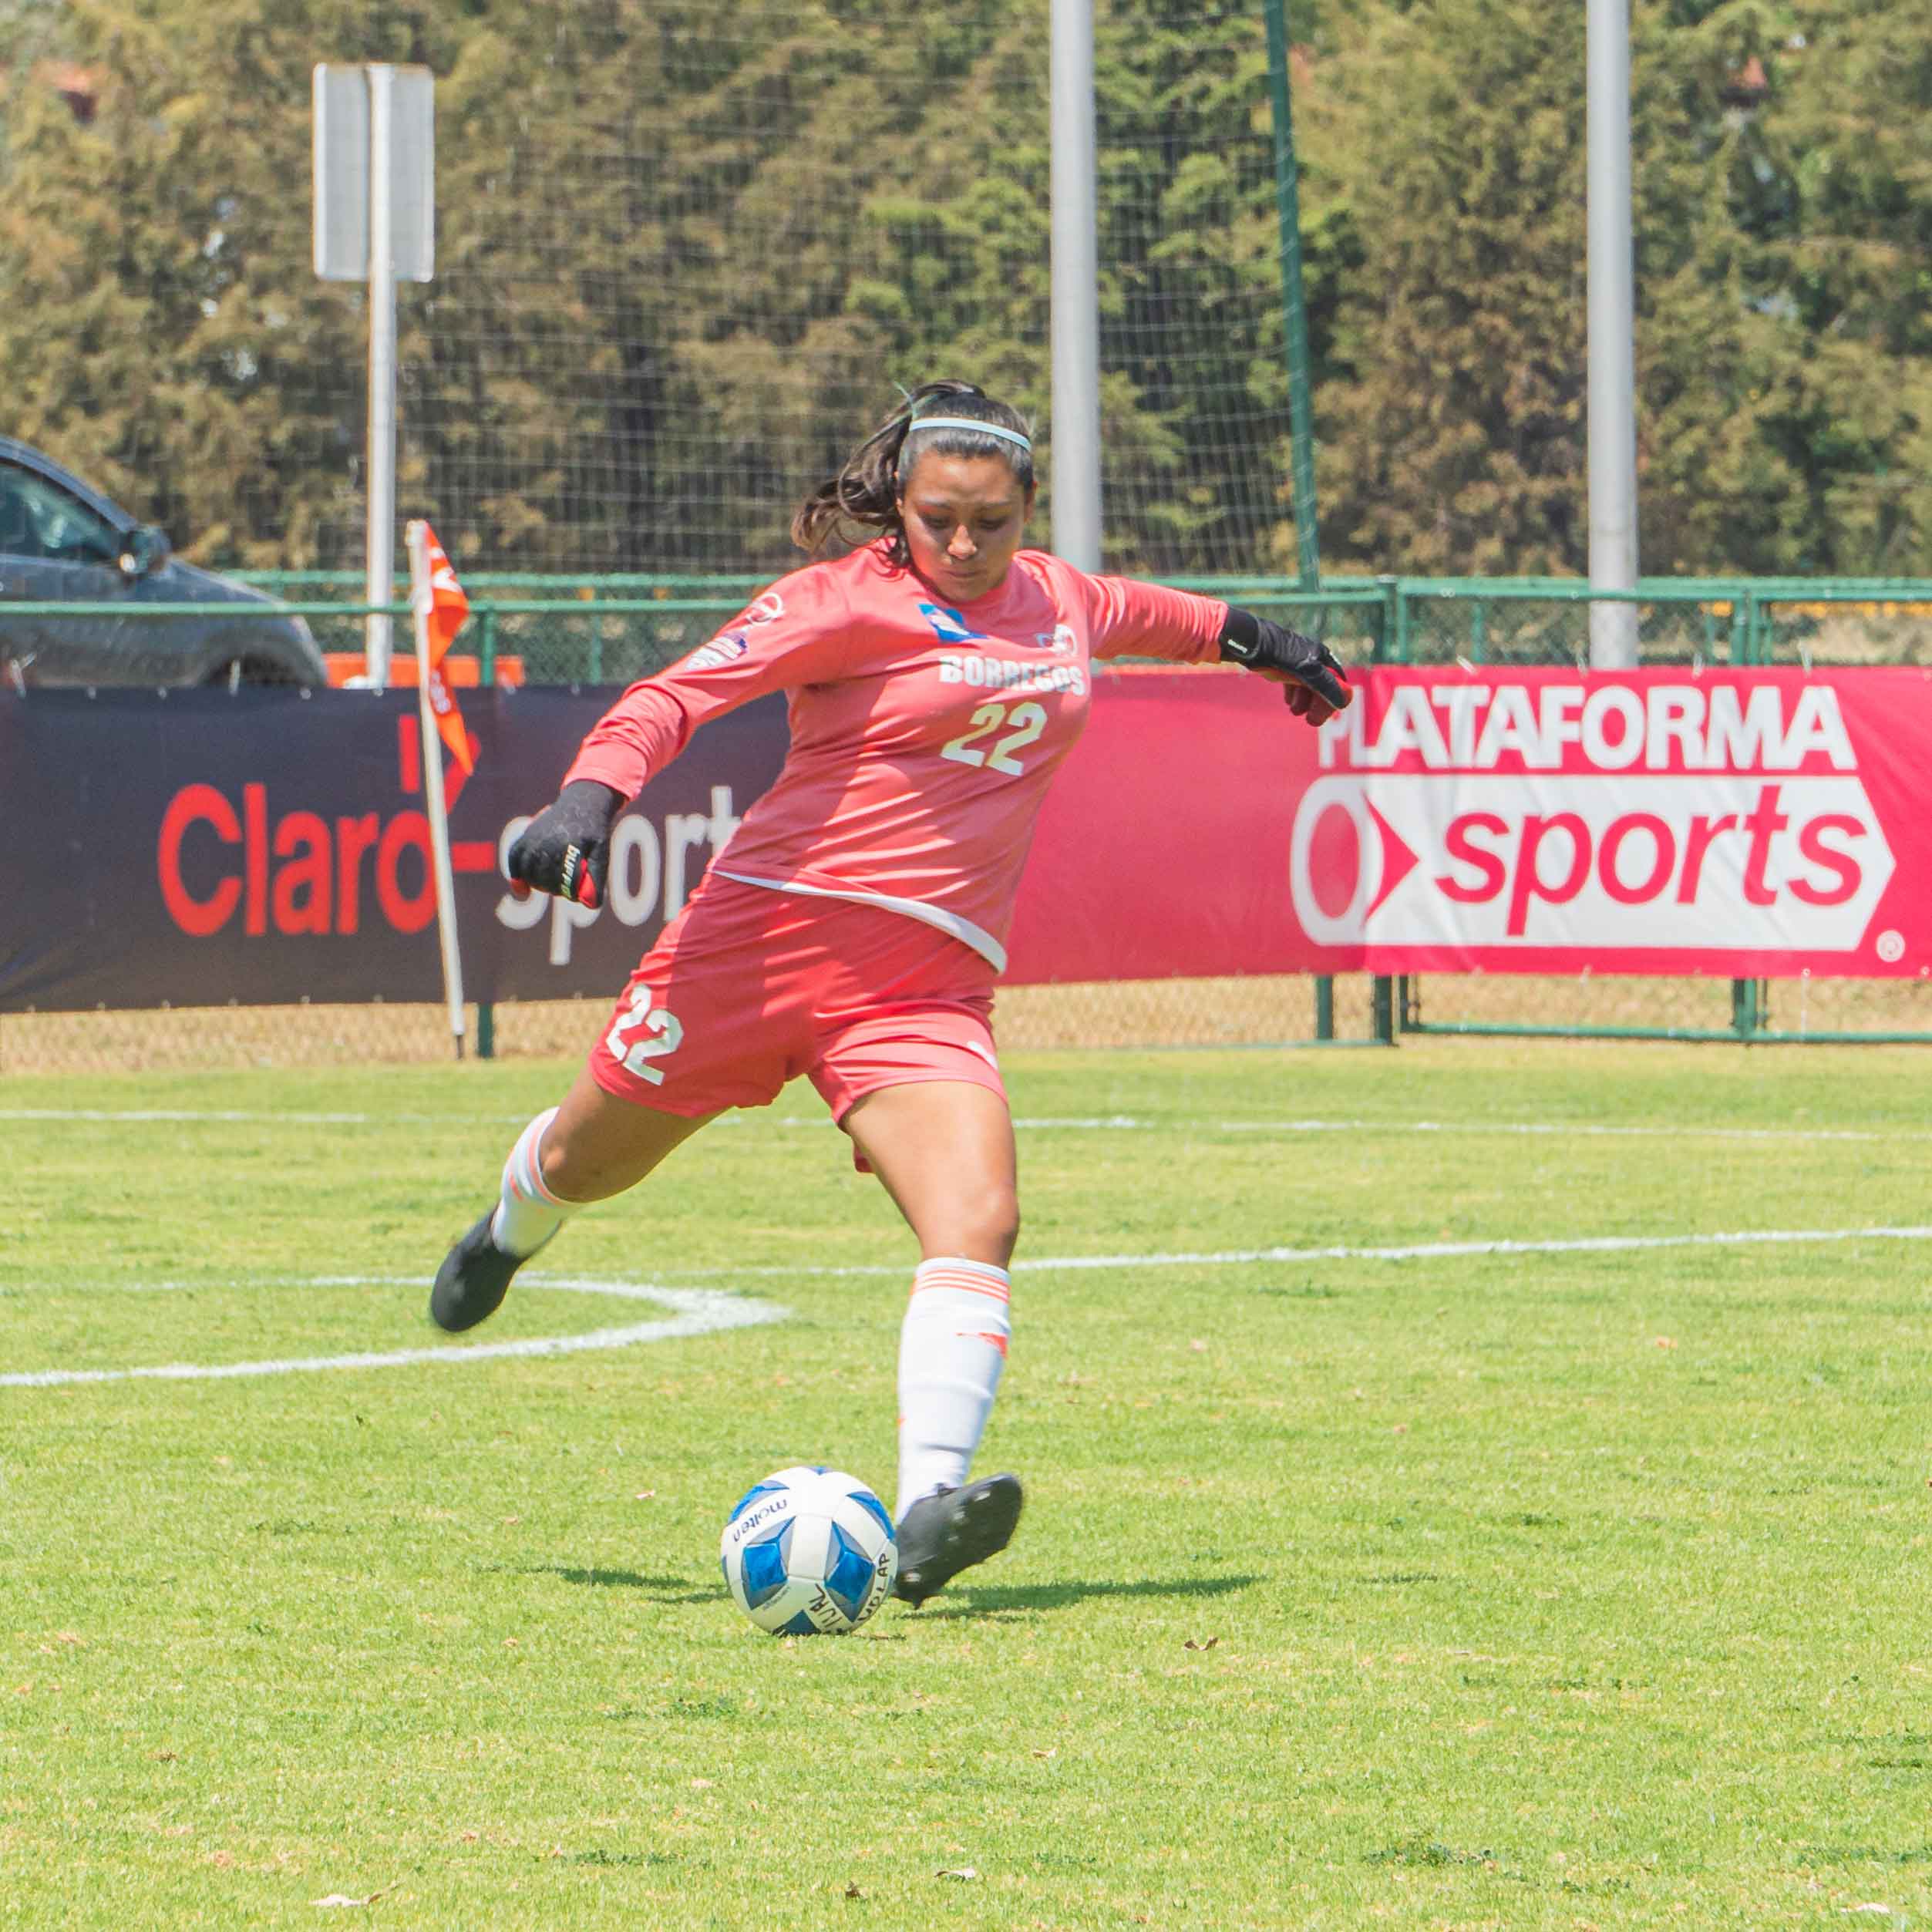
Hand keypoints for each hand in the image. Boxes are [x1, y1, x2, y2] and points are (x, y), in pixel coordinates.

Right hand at [505, 780, 622, 907]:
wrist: (583, 802)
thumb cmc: (594, 832)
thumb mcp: (602, 853)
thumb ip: (597, 879)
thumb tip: (591, 906)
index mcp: (570, 845)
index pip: (566, 882)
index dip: (572, 893)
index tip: (577, 895)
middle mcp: (548, 841)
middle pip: (546, 879)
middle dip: (556, 890)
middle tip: (566, 889)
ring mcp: (534, 837)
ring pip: (529, 872)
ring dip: (538, 885)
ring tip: (552, 886)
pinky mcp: (526, 835)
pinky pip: (515, 859)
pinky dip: (516, 875)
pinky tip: (522, 891)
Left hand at [1218, 612, 1351, 725]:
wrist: (1252, 644)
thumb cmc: (1281, 656)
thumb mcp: (1307, 672)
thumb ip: (1326, 686)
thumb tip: (1343, 702)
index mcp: (1322, 657)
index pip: (1338, 682)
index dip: (1334, 700)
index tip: (1324, 715)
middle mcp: (1313, 658)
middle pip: (1322, 686)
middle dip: (1318, 704)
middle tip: (1311, 721)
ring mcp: (1297, 661)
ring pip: (1307, 686)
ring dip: (1304, 701)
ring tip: (1295, 711)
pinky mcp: (1283, 665)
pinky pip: (1294, 682)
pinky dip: (1294, 693)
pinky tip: (1288, 701)